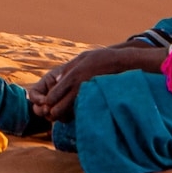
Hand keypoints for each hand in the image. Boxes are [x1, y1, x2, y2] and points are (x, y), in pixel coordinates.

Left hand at [31, 41, 164, 121]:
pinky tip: (79, 107)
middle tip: (55, 110)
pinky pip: (81, 112)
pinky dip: (77, 112)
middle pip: (56, 110)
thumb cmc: (102, 58)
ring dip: (65, 114)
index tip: (50, 101)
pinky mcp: (95, 100)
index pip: (51, 97)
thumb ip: (67, 69)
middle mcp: (77, 88)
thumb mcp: (82, 58)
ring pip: (68, 114)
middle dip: (53, 112)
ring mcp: (87, 96)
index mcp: (72, 77)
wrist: (123, 63)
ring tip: (66, 110)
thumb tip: (56, 80)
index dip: (48, 102)